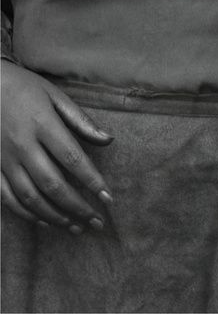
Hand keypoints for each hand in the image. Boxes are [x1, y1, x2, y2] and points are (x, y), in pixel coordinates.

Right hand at [1, 61, 112, 232]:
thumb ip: (81, 121)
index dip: (92, 182)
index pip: (73, 160)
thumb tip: (108, 141)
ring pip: (30, 197)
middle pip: (53, 185)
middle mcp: (22, 147)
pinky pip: (7, 199)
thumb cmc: (25, 88)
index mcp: (43, 125)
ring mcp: (3, 160)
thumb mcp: (56, 96)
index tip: (109, 199)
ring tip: (75, 227)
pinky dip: (26, 214)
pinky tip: (45, 221)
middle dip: (77, 207)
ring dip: (55, 216)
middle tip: (97, 222)